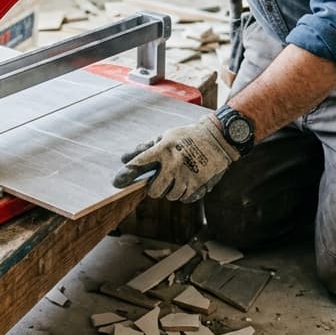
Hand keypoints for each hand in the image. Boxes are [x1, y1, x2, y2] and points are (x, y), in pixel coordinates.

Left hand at [112, 114, 239, 202]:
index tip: (117, 182)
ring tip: (177, 178)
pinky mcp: (199, 185)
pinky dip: (184, 193)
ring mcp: (187, 176)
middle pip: (154, 191)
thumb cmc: (188, 136)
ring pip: (170, 196)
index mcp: (163, 149)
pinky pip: (185, 198)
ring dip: (170, 190)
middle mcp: (174, 164)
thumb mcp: (165, 136)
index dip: (126, 174)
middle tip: (159, 181)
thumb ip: (144, 148)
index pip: (139, 164)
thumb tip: (124, 158)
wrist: (218, 137)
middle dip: (154, 188)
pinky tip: (187, 181)